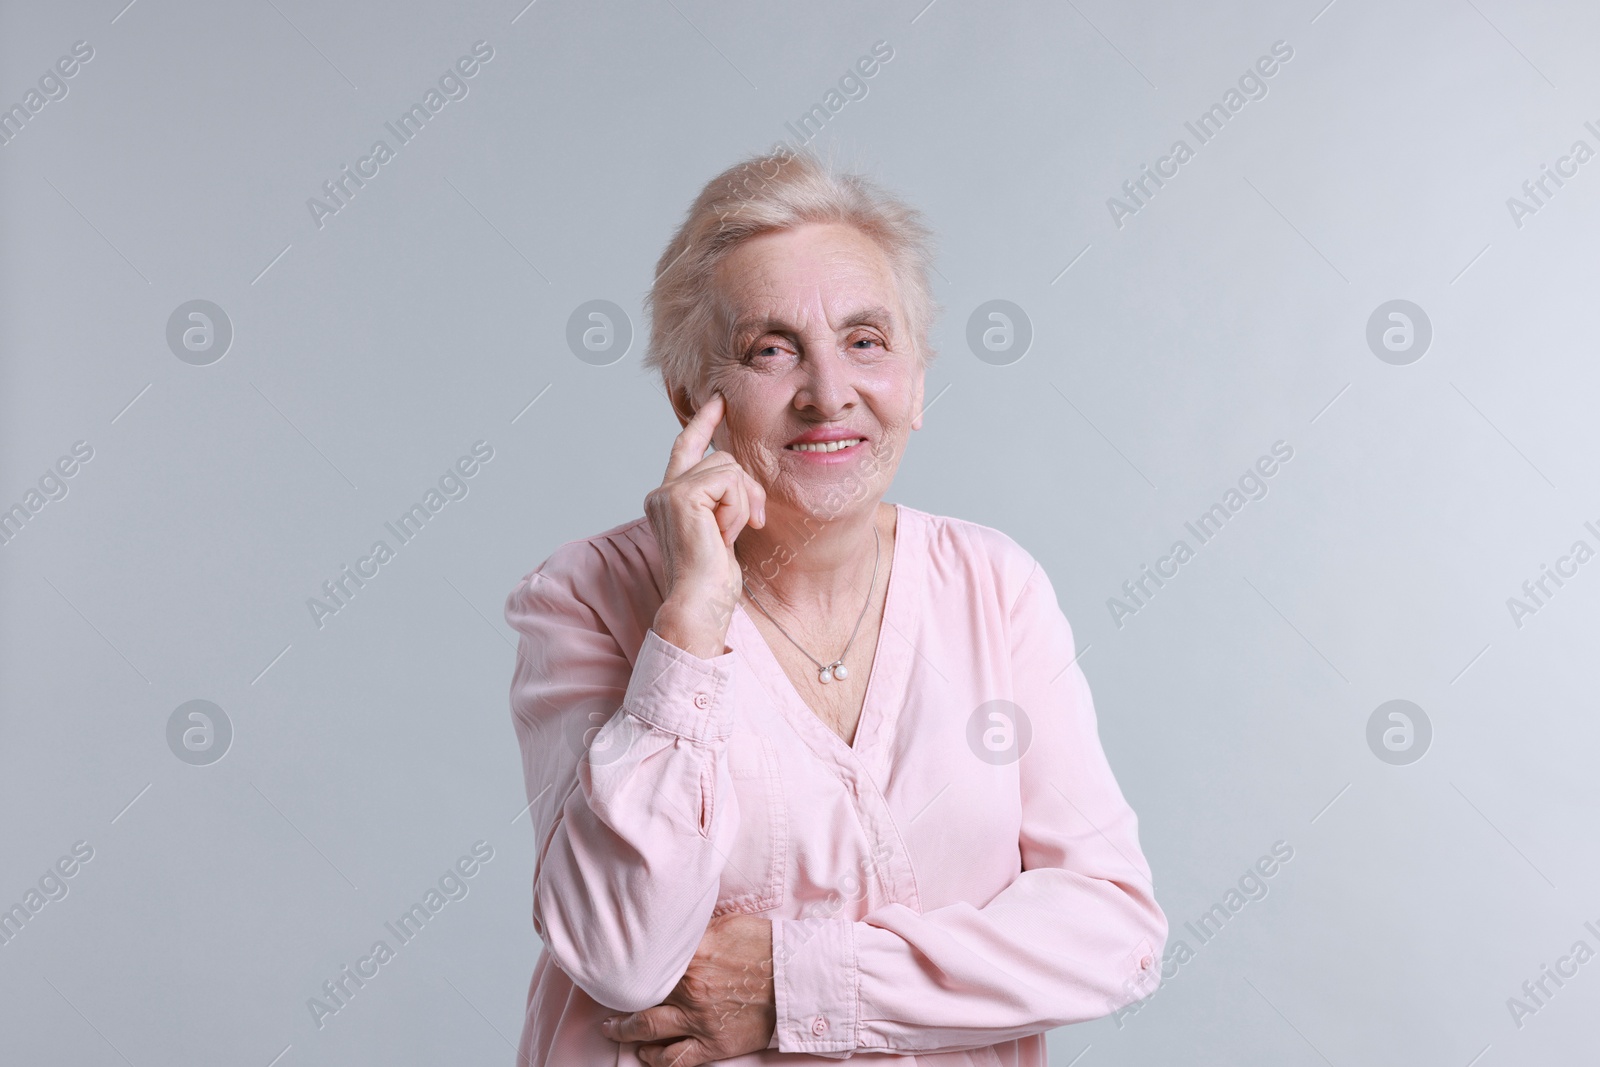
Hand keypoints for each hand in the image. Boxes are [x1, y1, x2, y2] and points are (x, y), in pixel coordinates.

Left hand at [599, 913, 775, 1066]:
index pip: (645, 960)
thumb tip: (673, 929)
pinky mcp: (713, 1044)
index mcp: (691, 954)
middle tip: (606, 995)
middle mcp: (689, 988)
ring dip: (624, 1030)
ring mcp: (699, 1019)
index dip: (626, 963)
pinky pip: (675, 1059)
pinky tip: (645, 1054)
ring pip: (647, 1029)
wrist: (799, 979)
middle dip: (617, 997)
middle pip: (638, 995)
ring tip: (613, 1028)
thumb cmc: (767, 946)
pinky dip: (655, 1058)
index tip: (614, 963)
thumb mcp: (727, 924)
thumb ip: (695, 930)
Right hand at [645, 391, 766, 657]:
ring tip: (729, 535)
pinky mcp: (681, 496)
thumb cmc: (712, 580)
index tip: (718, 400)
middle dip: (747, 490)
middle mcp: (662, 491)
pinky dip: (737, 509)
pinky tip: (725, 535)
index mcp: (669, 498)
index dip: (704, 421)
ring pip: (730, 469)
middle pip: (723, 458)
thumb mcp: (721, 531)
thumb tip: (741, 479)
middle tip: (749, 524)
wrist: (698, 605)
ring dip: (742, 504)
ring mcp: (668, 492)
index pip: (687, 447)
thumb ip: (722, 502)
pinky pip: (729, 483)